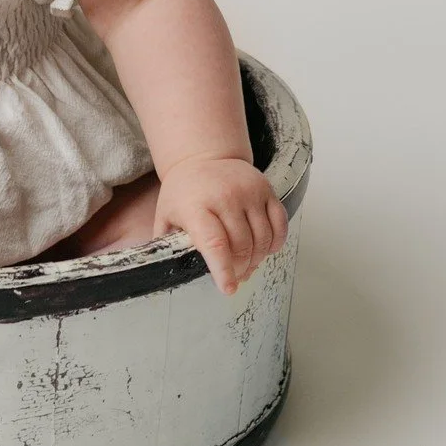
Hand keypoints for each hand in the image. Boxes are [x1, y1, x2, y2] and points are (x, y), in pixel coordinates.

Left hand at [152, 155, 288, 294]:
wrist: (202, 157)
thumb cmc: (183, 192)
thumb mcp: (166, 215)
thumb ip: (168, 244)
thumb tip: (168, 274)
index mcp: (196, 206)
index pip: (215, 243)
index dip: (224, 270)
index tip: (229, 288)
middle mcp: (225, 196)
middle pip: (242, 245)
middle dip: (240, 268)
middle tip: (235, 276)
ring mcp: (249, 192)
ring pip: (263, 238)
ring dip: (257, 258)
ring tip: (247, 264)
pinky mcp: (266, 189)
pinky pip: (280, 224)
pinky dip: (275, 243)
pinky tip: (265, 249)